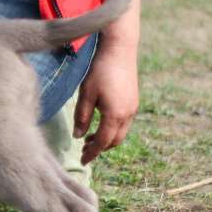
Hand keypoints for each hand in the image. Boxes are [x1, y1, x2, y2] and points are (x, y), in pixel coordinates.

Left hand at [73, 41, 138, 164]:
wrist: (120, 50)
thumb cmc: (99, 71)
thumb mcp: (85, 94)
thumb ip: (82, 117)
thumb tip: (78, 136)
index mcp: (115, 115)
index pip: (102, 142)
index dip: (91, 153)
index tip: (82, 161)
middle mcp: (127, 115)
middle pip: (114, 141)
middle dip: (99, 149)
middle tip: (84, 151)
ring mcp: (133, 108)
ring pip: (121, 133)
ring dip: (106, 139)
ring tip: (90, 139)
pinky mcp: (133, 101)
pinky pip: (124, 123)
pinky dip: (113, 129)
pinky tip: (101, 124)